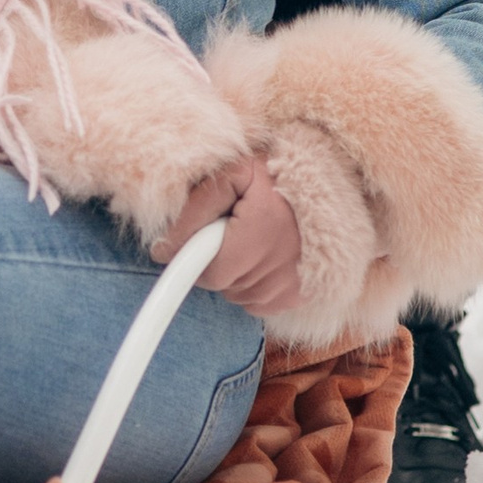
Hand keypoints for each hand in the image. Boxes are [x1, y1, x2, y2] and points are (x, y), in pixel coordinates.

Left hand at [151, 152, 304, 313]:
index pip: (214, 273)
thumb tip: (162, 251)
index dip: (198, 259)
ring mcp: (297, 281)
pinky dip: (253, 288)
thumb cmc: (269, 176)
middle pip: (225, 286)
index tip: (196, 245)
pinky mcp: (302, 294)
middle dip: (217, 262)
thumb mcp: (231, 175)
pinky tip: (261, 260)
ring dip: (235, 275)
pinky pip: (259, 306)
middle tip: (228, 234)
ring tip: (248, 242)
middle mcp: (286, 259)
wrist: (319, 185)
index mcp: (266, 226)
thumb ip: (195, 210)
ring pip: (239, 297)